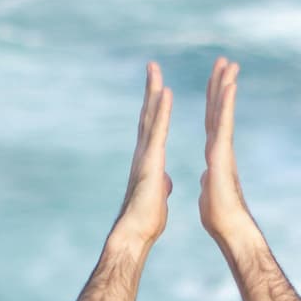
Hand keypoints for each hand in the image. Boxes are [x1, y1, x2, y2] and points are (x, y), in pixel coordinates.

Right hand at [114, 62, 172, 245]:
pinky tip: (165, 93)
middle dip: (150, 90)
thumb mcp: (158, 197)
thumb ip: (160, 184)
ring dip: (153, 92)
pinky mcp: (150, 161)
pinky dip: (162, 111)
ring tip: (155, 69)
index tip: (159, 87)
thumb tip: (164, 180)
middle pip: (148, 115)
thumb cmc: (145, 220)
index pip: (153, 128)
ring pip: (150, 118)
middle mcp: (143, 153)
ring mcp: (145, 155)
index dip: (156, 107)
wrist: (135, 234)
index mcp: (148, 160)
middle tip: (152, 66)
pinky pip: (158, 131)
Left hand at [198, 57, 252, 244]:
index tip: (216, 81)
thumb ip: (208, 180)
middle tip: (225, 61)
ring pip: (223, 112)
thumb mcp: (208, 192)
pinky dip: (226, 104)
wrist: (229, 227)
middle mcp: (221, 146)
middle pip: (219, 110)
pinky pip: (224, 124)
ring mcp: (224, 148)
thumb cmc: (220, 215)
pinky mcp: (223, 154)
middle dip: (222, 85)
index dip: (213, 101)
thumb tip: (206, 176)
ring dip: (226, 86)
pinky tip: (229, 86)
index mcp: (214, 154)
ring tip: (229, 64)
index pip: (212, 122)